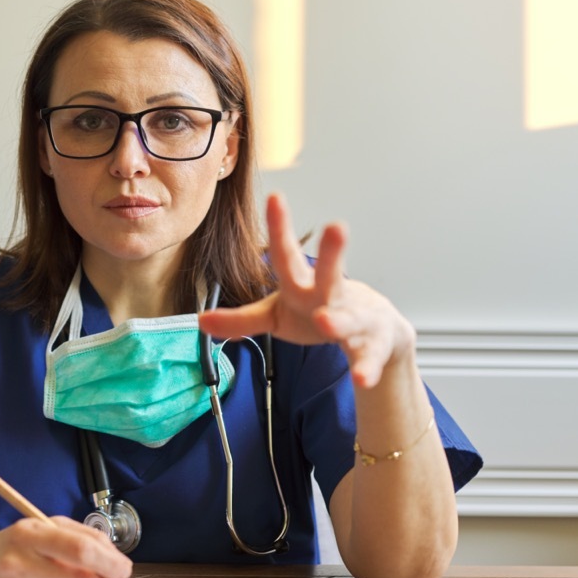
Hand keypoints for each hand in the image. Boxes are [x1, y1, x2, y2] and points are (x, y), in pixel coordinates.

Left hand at [198, 193, 416, 387]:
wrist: (376, 333)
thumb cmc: (319, 314)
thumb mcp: (276, 316)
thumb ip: (242, 320)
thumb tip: (200, 320)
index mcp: (303, 286)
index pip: (288, 255)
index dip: (281, 228)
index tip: (275, 197)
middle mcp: (332, 296)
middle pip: (330, 274)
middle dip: (333, 253)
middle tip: (336, 226)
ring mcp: (355, 320)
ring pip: (349, 318)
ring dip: (339, 320)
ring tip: (326, 320)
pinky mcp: (372, 347)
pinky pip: (368, 359)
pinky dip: (366, 369)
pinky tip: (361, 380)